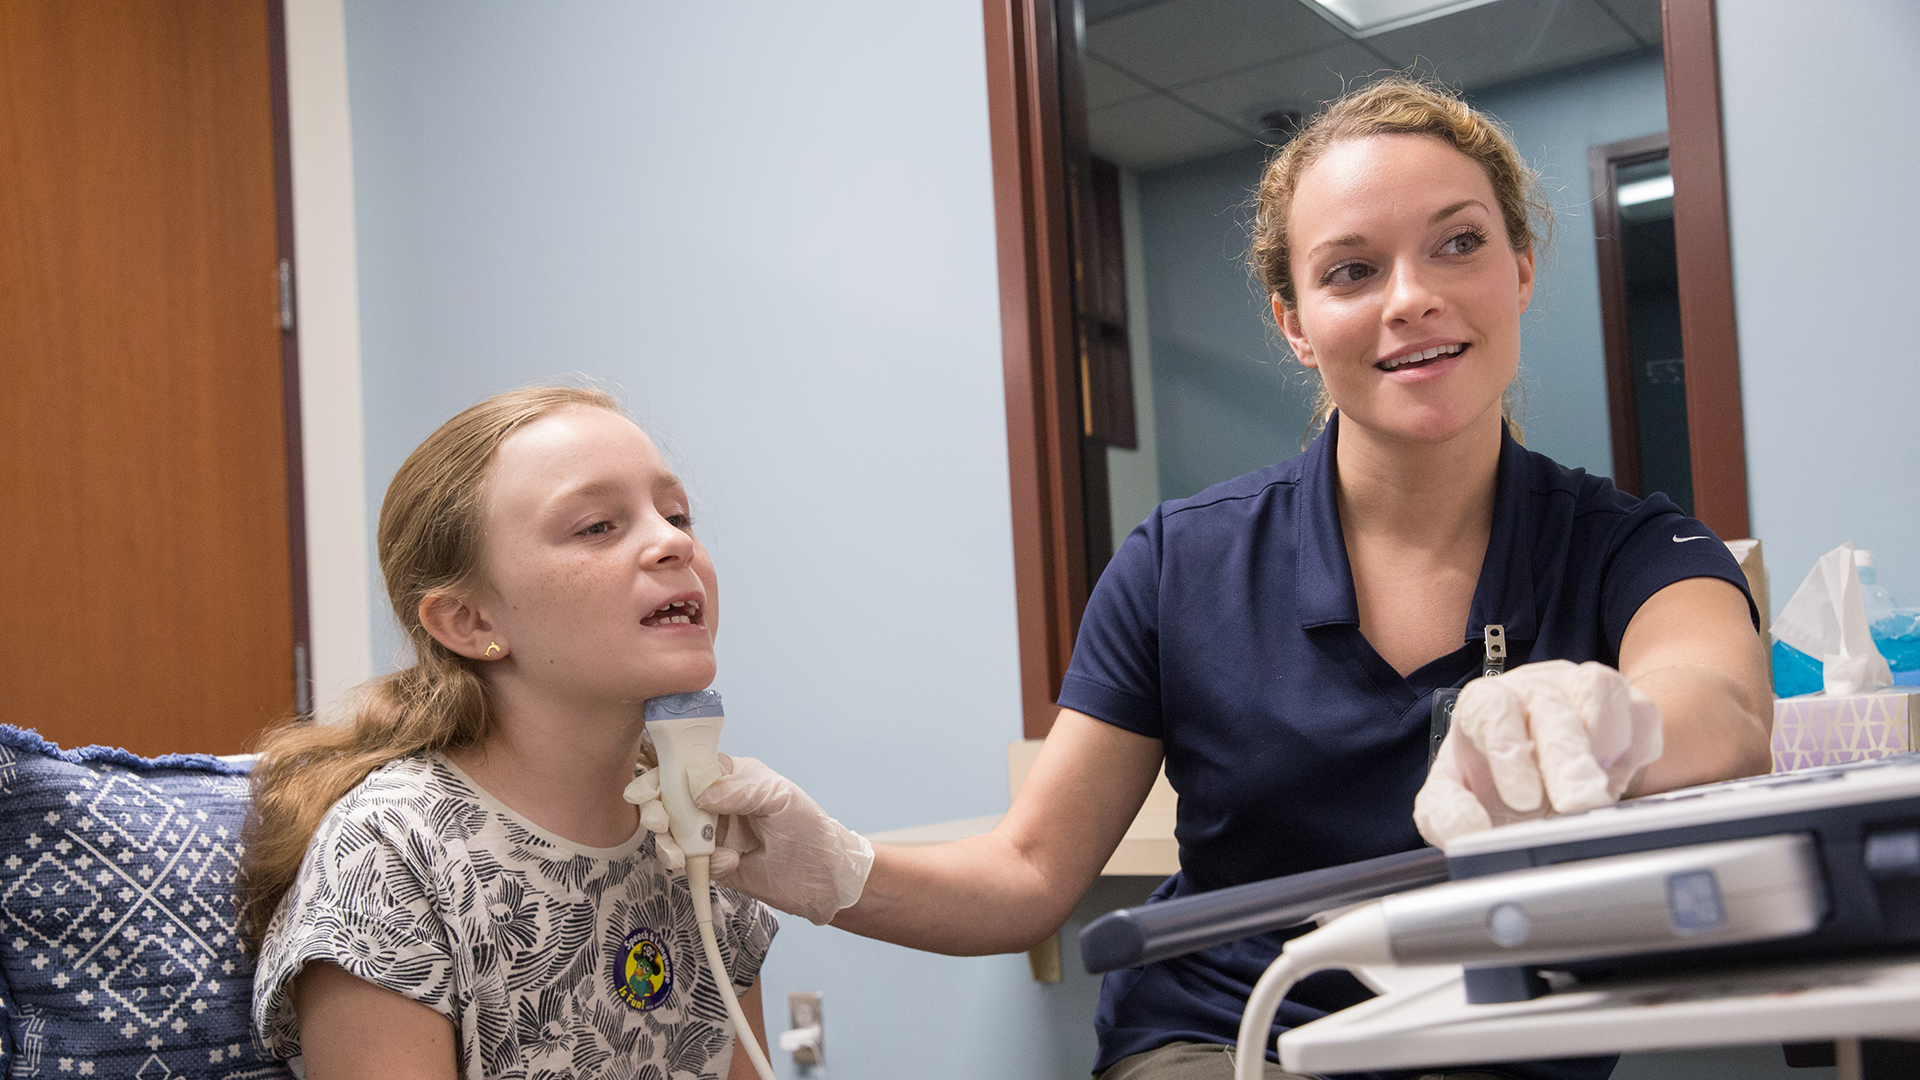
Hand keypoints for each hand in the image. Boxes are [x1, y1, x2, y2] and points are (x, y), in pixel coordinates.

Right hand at [626, 755, 873, 925]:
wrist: (824, 876)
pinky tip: (731, 863)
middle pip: (668, 803)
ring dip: (668, 844)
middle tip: (658, 823)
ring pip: (672, 836)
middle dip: (655, 812)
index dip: (661, 775)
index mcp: (728, 776)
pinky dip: (703, 865)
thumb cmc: (807, 824)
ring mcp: (711, 836)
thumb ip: (739, 790)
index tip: (644, 789)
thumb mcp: (778, 796)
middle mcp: (714, 804)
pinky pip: (692, 865)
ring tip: (680, 854)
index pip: (685, 768)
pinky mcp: (714, 866)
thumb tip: (698, 792)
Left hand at [1413, 660, 1662, 845]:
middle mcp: (1534, 689)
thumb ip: (1447, 811)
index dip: (1508, 749)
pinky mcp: (1627, 704)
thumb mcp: (1453, 796)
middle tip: (1576, 806)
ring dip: (1604, 744)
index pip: (1492, 709)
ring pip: (1601, 692)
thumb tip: (1469, 829)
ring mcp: (1582, 689)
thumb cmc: (1492, 778)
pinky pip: (1643, 713)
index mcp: (1486, 705)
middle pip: (1553, 707)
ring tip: (1595, 791)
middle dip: (1567, 759)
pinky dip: (1638, 748)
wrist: (1541, 770)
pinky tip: (1619, 777)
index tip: (1521, 799)